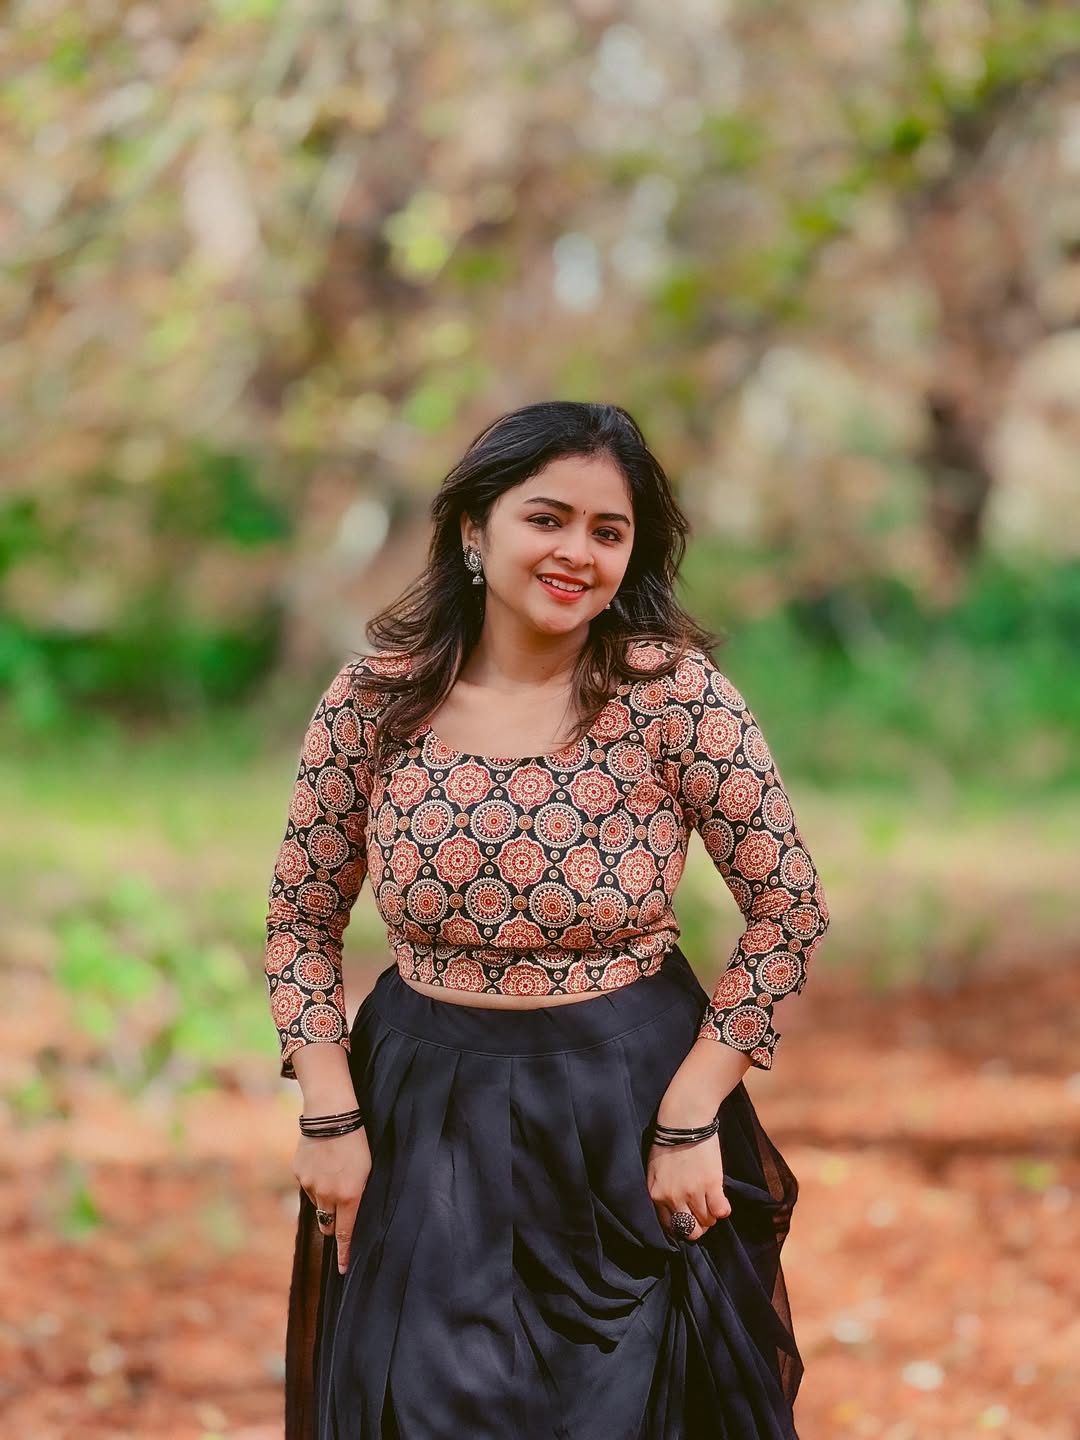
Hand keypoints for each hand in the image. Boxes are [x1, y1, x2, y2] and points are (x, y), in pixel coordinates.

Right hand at [294, 1127, 371, 1275]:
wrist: (332, 1115)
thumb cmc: (358, 1141)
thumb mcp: (367, 1170)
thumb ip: (358, 1195)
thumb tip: (349, 1215)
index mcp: (350, 1196)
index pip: (345, 1233)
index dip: (343, 1253)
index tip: (341, 1270)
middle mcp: (328, 1195)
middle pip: (327, 1224)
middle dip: (333, 1225)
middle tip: (339, 1213)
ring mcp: (310, 1185)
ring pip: (318, 1203)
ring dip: (325, 1196)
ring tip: (335, 1170)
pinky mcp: (299, 1174)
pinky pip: (308, 1186)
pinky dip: (315, 1180)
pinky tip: (323, 1161)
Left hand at [647, 1134, 729, 1242]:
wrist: (683, 1119)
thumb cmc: (669, 1141)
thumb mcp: (656, 1171)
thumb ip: (663, 1191)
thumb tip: (676, 1210)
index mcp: (656, 1194)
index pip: (670, 1227)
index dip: (683, 1226)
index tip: (690, 1219)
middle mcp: (672, 1198)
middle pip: (690, 1230)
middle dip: (699, 1225)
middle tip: (703, 1212)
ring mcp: (692, 1192)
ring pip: (707, 1221)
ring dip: (711, 1214)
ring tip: (711, 1199)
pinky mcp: (711, 1184)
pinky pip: (721, 1211)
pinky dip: (723, 1208)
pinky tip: (721, 1198)